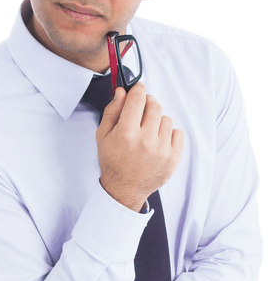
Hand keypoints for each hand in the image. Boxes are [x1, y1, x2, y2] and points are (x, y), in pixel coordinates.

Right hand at [96, 83, 183, 211]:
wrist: (125, 189)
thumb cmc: (113, 162)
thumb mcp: (103, 136)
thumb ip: (112, 111)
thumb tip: (122, 91)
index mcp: (126, 134)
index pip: (138, 98)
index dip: (138, 90)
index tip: (138, 91)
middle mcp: (145, 141)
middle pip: (155, 105)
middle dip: (148, 104)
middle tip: (142, 113)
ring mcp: (162, 150)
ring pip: (166, 119)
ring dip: (157, 122)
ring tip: (148, 134)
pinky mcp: (173, 158)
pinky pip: (178, 132)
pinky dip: (169, 135)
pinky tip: (158, 143)